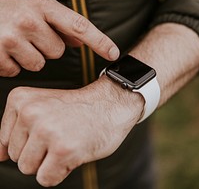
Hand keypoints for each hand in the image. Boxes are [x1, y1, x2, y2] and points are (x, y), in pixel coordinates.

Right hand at [0, 0, 118, 76]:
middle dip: (46, 46)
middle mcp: (28, 20)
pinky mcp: (0, 57)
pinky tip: (3, 50)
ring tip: (13, 41)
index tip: (113, 54)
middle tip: (28, 35)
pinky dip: (13, 64)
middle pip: (58, 50)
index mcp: (40, 3)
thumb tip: (79, 40)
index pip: (78, 25)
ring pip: (40, 63)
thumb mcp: (30, 4)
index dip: (99, 41)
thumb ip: (57, 21)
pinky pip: (19, 70)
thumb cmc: (3, 7)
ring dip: (30, 56)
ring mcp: (12, 39)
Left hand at [0, 76, 142, 186]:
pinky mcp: (62, 149)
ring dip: (48, 161)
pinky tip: (73, 151)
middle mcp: (31, 113)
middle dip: (38, 152)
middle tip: (59, 134)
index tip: (45, 131)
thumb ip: (16, 130)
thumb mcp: (42, 106)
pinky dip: (60, 171)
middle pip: (16, 156)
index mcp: (21, 99)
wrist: (108, 105)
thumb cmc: (77, 108)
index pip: (4, 140)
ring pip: (28, 168)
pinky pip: (46, 178)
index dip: (28, 141)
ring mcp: (46, 131)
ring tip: (66, 140)